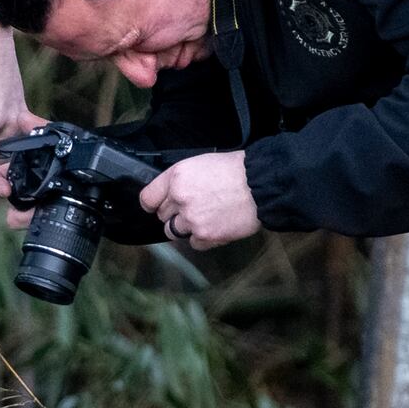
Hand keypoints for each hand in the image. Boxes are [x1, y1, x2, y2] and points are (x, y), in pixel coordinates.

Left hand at [137, 151, 257, 250]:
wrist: (261, 185)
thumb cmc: (236, 170)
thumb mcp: (201, 164)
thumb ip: (182, 180)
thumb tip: (172, 194)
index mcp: (176, 177)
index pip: (147, 198)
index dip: (153, 204)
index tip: (157, 207)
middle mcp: (179, 198)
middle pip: (162, 216)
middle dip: (175, 214)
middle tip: (194, 209)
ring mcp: (191, 219)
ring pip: (173, 232)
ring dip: (186, 228)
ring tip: (204, 220)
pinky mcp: (206, 236)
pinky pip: (194, 244)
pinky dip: (203, 238)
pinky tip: (216, 227)